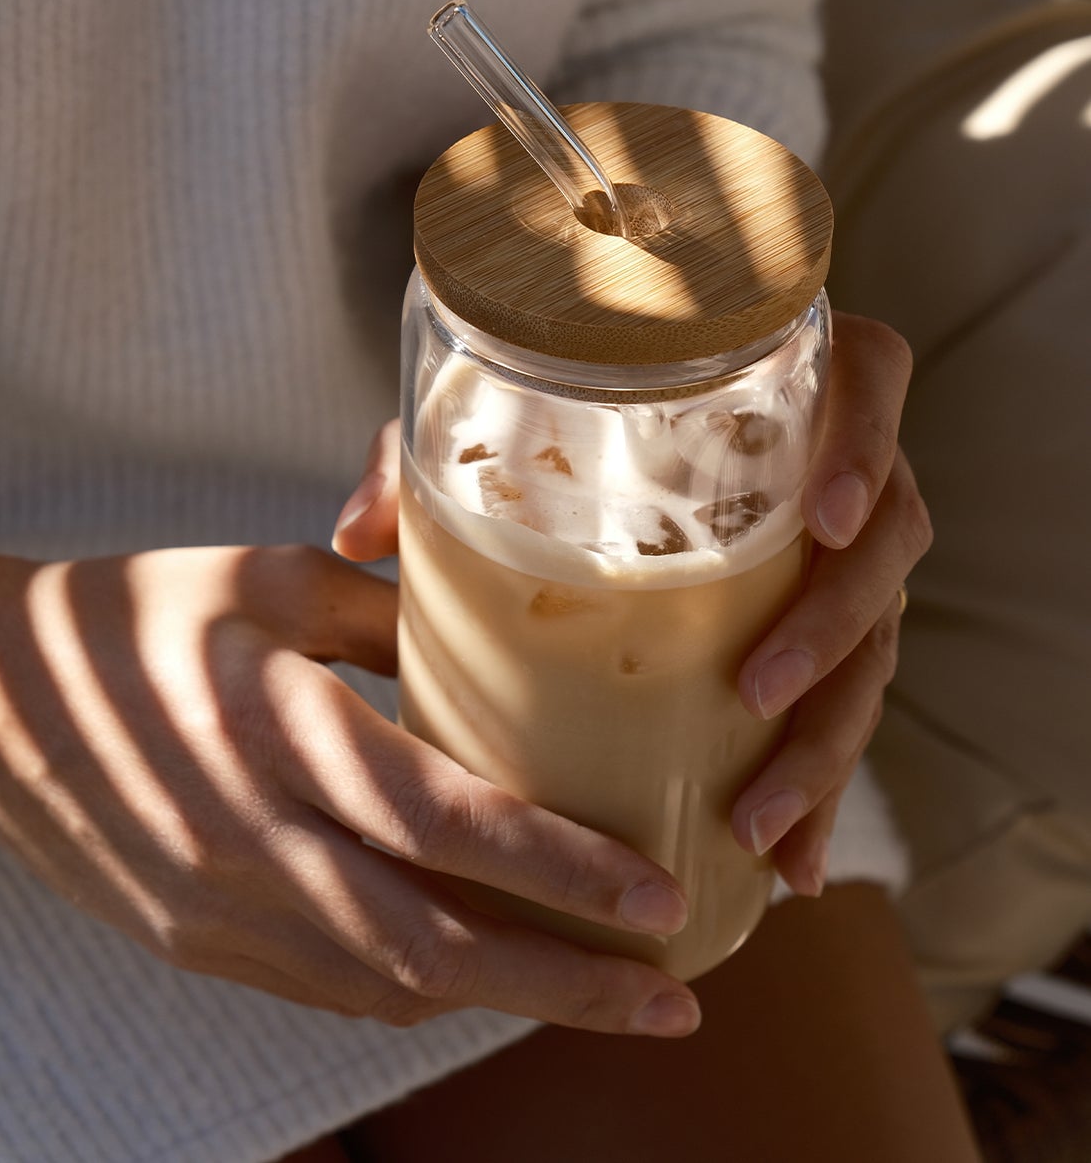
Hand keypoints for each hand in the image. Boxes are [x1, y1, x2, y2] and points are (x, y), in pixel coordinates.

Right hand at [0, 506, 700, 1035]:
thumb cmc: (130, 615)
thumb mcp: (264, 577)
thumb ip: (386, 616)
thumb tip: (495, 648)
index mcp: (275, 733)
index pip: (450, 825)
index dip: (566, 870)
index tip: (662, 896)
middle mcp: (249, 844)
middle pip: (436, 948)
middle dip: (567, 986)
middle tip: (674, 1003)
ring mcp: (215, 912)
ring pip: (386, 989)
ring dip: (500, 1001)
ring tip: (595, 993)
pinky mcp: (190, 941)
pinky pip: (327, 989)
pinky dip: (417, 992)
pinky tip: (472, 975)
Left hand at [333, 311, 931, 899]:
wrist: (584, 443)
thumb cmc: (539, 419)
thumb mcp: (482, 423)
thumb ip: (422, 455)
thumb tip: (356, 535)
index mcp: (773, 379)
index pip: (870, 381)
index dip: (868, 442)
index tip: (822, 521)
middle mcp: (827, 463)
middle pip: (887, 538)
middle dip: (836, 628)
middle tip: (758, 695)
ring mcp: (835, 553)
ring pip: (877, 641)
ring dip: (831, 739)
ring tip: (759, 825)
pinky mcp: (821, 629)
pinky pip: (846, 706)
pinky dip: (820, 788)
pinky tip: (788, 864)